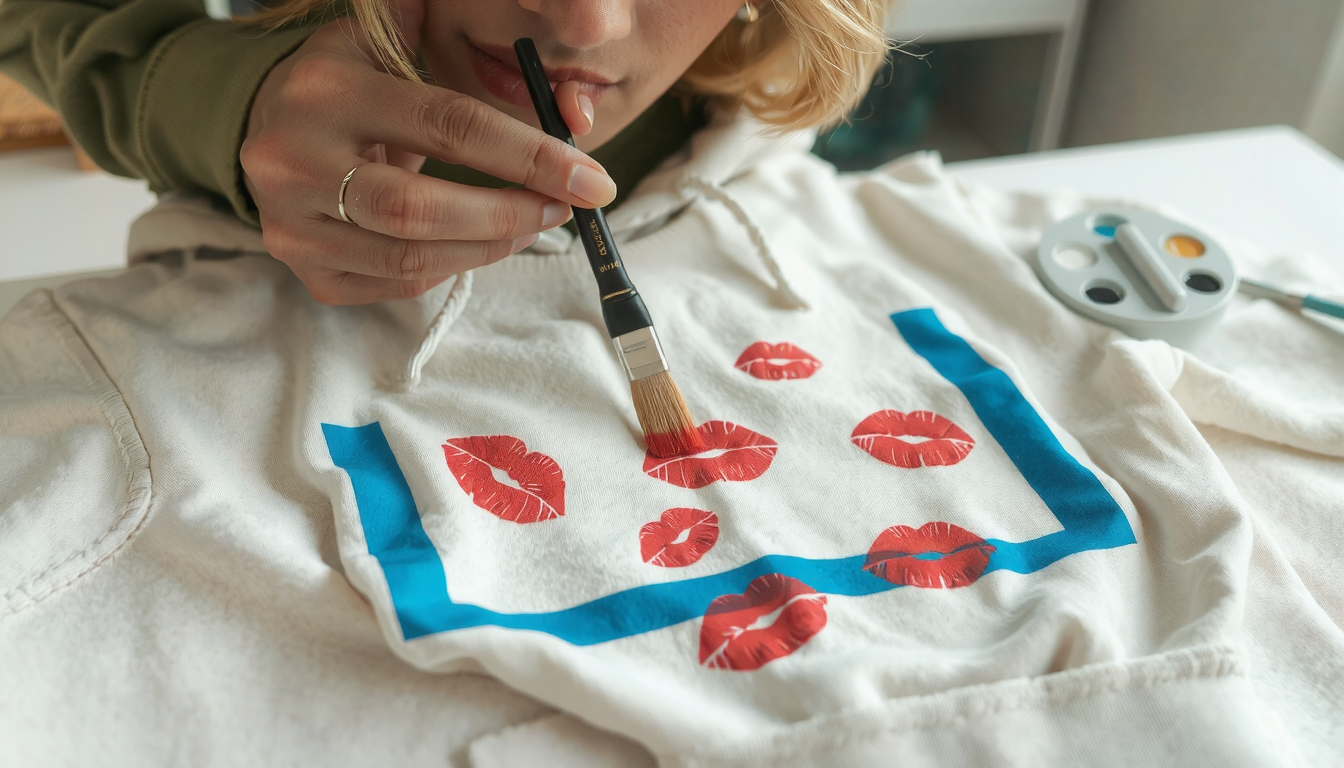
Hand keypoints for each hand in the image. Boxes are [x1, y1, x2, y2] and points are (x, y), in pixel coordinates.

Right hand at [240, 6, 608, 304]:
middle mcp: (296, 160)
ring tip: (530, 225)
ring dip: (488, 248)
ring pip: (409, 258)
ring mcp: (293, 223)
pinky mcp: (303, 267)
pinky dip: (450, 268)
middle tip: (561, 209)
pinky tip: (478, 245)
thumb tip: (557, 87)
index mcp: (327, 91)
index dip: (529, 157)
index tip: (591, 180)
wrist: (260, 123)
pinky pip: (394, 284)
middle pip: (420, 209)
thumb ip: (450, 44)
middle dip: (508, 214)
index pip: (449, 127)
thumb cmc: (346, 83)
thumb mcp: (383, 41)